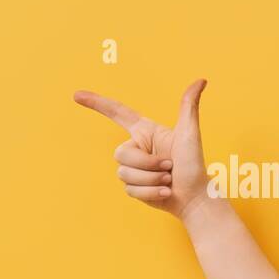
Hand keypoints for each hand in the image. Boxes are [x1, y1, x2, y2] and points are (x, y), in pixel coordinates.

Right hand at [73, 79, 211, 220]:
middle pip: (120, 153)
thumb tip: (201, 80)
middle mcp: (136, 148)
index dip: (97, 103)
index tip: (77, 95)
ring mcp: (134, 169)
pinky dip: (150, 193)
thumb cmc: (195, 165)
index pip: (118, 113)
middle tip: (169, 167)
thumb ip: (189, 106)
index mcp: (146, 131)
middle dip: (147, 163)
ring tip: (168, 180)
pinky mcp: (134, 188)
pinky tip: (164, 193)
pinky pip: (129, 190)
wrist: (195, 197)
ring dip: (150, 180)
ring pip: (124, 173)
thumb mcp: (190, 133)